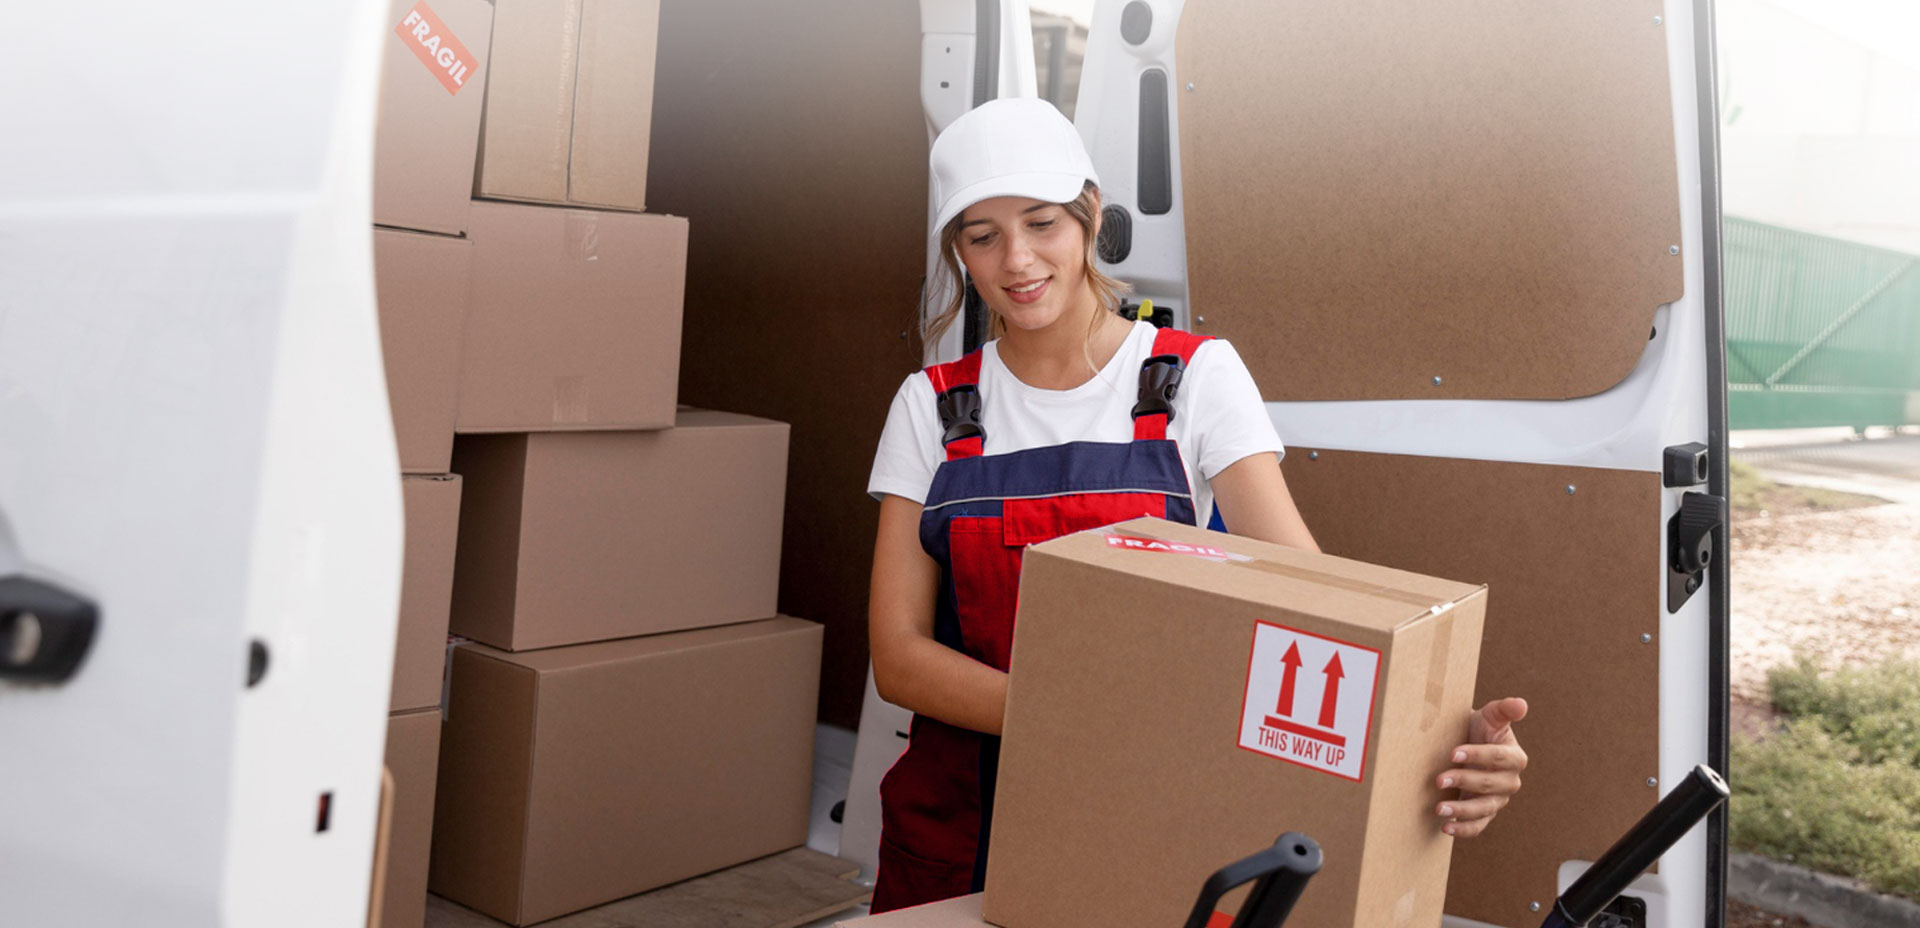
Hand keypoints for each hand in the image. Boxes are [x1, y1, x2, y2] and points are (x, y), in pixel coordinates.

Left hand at [1435, 697, 1527, 837]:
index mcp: (1514, 757)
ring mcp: (1498, 800)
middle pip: (1489, 784)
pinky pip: (1478, 826)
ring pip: (1484, 808)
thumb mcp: (1490, 716)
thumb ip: (1504, 710)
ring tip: (1439, 808)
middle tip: (1439, 779)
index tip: (1453, 754)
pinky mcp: (1485, 814)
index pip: (1498, 757)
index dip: (1477, 755)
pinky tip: (1446, 827)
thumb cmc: (1479, 730)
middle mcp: (1509, 781)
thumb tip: (1520, 704)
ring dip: (1461, 810)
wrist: (1465, 745)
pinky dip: (1463, 829)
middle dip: (1464, 781)